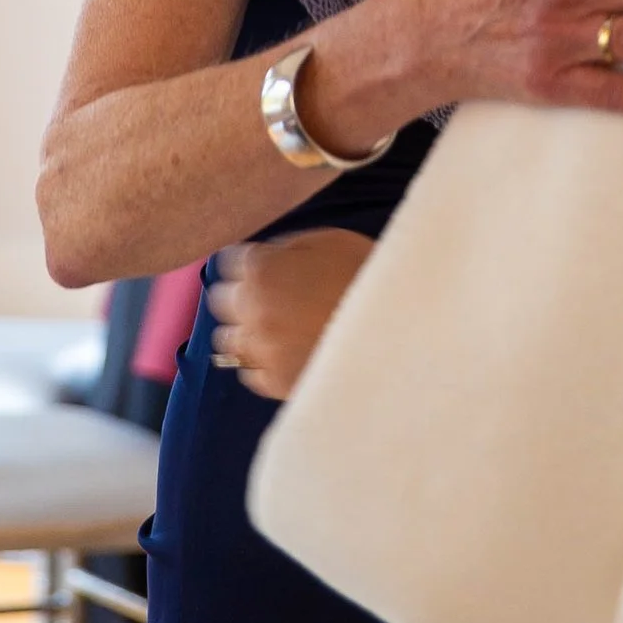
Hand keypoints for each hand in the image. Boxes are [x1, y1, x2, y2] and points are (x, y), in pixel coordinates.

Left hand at [210, 229, 375, 406]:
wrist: (401, 328)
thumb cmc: (369, 276)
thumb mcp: (329, 240)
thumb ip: (285, 248)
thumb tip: (263, 259)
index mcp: (262, 269)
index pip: (227, 264)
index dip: (247, 264)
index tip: (263, 269)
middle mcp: (252, 310)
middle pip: (221, 303)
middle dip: (241, 296)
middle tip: (270, 298)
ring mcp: (263, 349)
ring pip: (230, 342)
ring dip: (248, 332)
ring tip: (276, 330)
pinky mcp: (276, 382)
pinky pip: (251, 373)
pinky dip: (262, 362)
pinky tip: (285, 354)